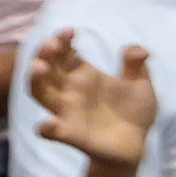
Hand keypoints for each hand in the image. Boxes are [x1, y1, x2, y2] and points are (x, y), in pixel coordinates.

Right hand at [28, 31, 156, 165]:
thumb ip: (136, 67)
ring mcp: (67, 112)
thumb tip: (139, 49)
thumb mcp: (139, 85)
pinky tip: (48, 124)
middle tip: (50, 43)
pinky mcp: (72, 134)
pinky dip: (48, 128)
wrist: (136, 145)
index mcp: (82, 75)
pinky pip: (54, 132)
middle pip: (47, 70)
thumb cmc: (133, 111)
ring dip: (36, 80)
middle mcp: (69, 91)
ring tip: (38, 66)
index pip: (64, 53)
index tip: (71, 31)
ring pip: (41, 94)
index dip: (63, 40)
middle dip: (45, 55)